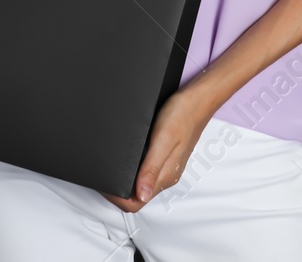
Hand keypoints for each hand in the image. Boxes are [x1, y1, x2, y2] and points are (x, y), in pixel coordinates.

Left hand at [100, 85, 213, 212]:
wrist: (198, 99)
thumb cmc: (182, 115)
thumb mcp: (163, 140)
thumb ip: (151, 169)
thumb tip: (142, 195)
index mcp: (165, 175)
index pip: (136, 203)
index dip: (117, 197)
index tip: (106, 181)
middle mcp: (166, 175)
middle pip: (137, 196)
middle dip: (117, 190)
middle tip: (104, 173)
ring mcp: (167, 166)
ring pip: (141, 184)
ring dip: (125, 180)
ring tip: (112, 164)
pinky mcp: (166, 156)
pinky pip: (147, 171)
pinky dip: (133, 169)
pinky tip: (128, 156)